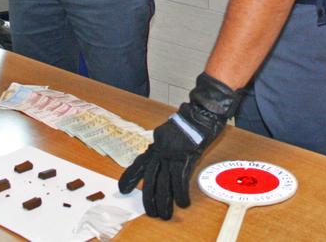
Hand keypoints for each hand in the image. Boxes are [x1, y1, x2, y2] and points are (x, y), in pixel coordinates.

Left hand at [119, 73, 241, 219]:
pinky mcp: (185, 157)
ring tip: (164, 214)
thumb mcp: (172, 131)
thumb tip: (164, 157)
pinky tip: (182, 203)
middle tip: (150, 212)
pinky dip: (180, 193)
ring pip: (163, 182)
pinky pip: (180, 179)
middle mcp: (161, 149)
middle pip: (150, 177)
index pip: (140, 162)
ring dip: (164, 201)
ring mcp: (172, 153)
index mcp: (157, 142)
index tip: (123, 189)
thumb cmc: (192, 119)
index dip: (131, 176)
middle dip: (149, 197)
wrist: (202, 111)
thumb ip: (166, 144)